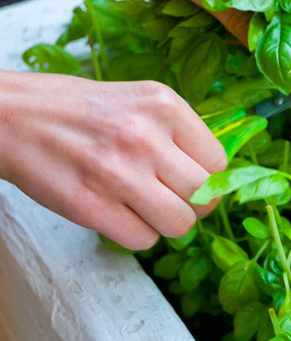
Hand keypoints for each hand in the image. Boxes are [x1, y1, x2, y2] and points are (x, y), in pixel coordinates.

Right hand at [0, 71, 226, 249]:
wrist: (11, 117)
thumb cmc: (78, 111)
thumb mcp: (139, 100)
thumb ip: (178, 133)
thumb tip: (215, 175)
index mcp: (164, 105)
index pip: (218, 162)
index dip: (208, 178)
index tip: (191, 180)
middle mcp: (145, 136)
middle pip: (204, 196)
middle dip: (194, 206)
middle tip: (174, 200)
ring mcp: (117, 172)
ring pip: (179, 224)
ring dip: (167, 224)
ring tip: (146, 208)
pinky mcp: (89, 206)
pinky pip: (142, 239)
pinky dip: (136, 234)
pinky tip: (120, 214)